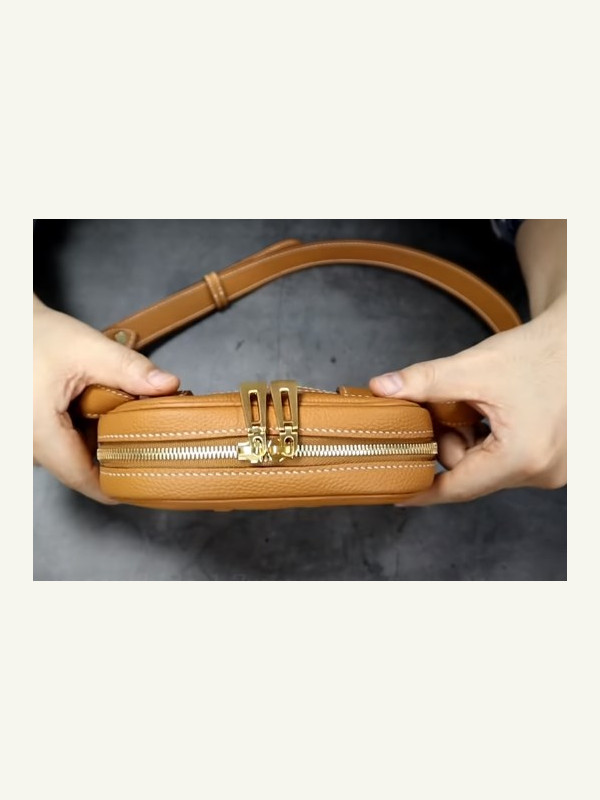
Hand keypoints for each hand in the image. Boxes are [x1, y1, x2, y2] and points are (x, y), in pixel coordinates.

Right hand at [33, 297, 179, 502]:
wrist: (7, 324)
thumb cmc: (35, 334)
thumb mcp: (88, 349)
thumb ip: (130, 369)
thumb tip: (168, 385)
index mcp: (38, 433)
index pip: (83, 479)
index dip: (117, 483)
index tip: (147, 477)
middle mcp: (26, 445)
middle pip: (79, 468)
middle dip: (112, 453)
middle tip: (142, 434)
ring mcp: (24, 442)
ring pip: (69, 457)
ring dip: (95, 440)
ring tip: (115, 414)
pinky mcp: (27, 434)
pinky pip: (58, 445)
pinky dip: (80, 432)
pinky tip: (93, 410)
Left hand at [369, 294, 566, 503]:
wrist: (584, 341)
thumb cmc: (540, 352)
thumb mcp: (474, 366)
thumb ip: (424, 382)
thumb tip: (382, 388)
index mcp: (522, 457)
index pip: (457, 488)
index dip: (422, 489)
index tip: (397, 492)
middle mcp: (543, 472)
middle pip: (472, 474)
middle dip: (451, 443)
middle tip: (451, 408)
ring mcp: (556, 470)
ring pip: (490, 468)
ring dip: (474, 441)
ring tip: (481, 405)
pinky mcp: (560, 462)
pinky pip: (510, 461)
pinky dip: (493, 441)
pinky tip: (498, 412)